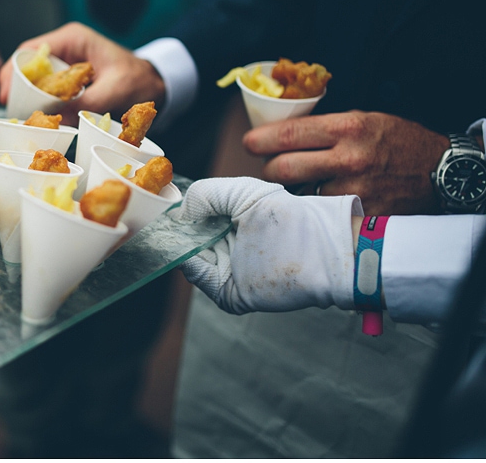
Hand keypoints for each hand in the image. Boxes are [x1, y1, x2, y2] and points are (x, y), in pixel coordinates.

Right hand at [0, 22, 164, 124]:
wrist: (154, 83)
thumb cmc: (138, 80)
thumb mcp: (114, 91)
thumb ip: (86, 103)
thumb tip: (56, 118)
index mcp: (73, 39)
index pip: (31, 50)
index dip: (13, 70)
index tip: (6, 93)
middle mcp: (65, 47)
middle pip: (28, 63)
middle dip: (16, 85)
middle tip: (10, 109)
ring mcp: (66, 61)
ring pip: (36, 77)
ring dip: (28, 94)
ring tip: (20, 114)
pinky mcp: (69, 76)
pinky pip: (48, 87)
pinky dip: (41, 100)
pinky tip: (38, 115)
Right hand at [172, 177, 362, 313]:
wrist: (325, 253)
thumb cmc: (291, 218)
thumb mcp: (244, 192)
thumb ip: (206, 194)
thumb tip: (179, 214)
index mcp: (232, 223)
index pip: (194, 220)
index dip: (179, 215)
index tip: (163, 209)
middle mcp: (229, 248)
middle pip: (188, 241)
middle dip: (175, 233)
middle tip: (161, 226)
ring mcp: (231, 271)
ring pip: (191, 261)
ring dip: (179, 249)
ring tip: (172, 236)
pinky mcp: (233, 293)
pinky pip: (203, 280)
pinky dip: (191, 266)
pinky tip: (187, 252)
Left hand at [243, 111, 448, 214]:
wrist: (440, 171)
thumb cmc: (396, 141)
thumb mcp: (362, 119)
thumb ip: (323, 129)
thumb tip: (278, 136)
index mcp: (346, 129)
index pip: (288, 135)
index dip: (260, 140)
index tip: (249, 143)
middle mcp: (348, 159)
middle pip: (282, 169)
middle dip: (269, 169)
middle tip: (272, 167)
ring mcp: (354, 190)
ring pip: (297, 195)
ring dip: (291, 191)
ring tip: (302, 184)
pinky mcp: (360, 214)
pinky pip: (319, 213)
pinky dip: (313, 208)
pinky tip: (319, 201)